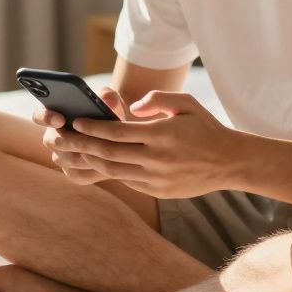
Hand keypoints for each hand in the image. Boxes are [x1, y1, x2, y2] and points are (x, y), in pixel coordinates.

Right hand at [32, 86, 130, 185]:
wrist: (121, 138)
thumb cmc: (109, 113)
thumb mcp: (111, 102)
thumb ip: (108, 96)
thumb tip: (107, 98)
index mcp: (54, 115)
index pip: (39, 115)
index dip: (46, 117)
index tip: (60, 119)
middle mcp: (53, 138)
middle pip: (53, 142)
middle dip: (72, 140)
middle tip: (90, 138)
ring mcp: (62, 158)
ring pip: (68, 160)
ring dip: (86, 154)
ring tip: (106, 148)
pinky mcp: (74, 174)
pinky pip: (79, 174)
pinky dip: (94, 169)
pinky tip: (111, 162)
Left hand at [50, 90, 244, 198]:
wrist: (230, 162)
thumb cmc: (205, 128)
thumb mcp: (186, 104)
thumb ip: (157, 99)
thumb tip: (132, 107)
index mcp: (162, 134)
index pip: (117, 132)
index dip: (92, 128)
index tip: (75, 122)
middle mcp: (157, 158)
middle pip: (108, 154)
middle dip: (81, 146)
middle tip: (61, 139)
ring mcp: (156, 178)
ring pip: (113, 171)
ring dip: (90, 162)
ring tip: (72, 153)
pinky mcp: (158, 191)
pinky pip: (126, 181)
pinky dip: (108, 172)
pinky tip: (96, 164)